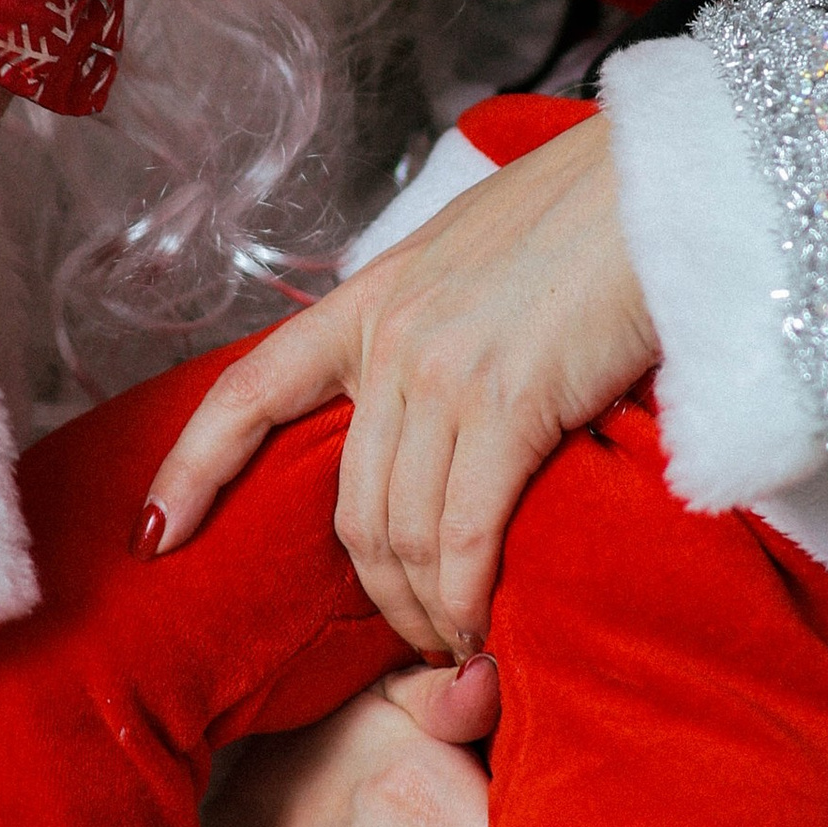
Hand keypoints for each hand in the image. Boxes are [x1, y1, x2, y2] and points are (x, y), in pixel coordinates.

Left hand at [143, 116, 656, 655]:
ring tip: (456, 646)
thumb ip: (440, 322)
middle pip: (346, 506)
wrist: (672, 179)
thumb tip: (445, 395)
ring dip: (424, 609)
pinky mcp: (510, 402)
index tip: (155, 535)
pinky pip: (463, 534)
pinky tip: (482, 627)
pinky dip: (465, 596)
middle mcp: (390, 338)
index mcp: (371, 297)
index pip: (249, 391)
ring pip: (399, 532)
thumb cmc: (599, 216)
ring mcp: (443, 371)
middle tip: (415, 639)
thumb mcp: (481, 256)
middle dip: (373, 593)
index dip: (192, 469)